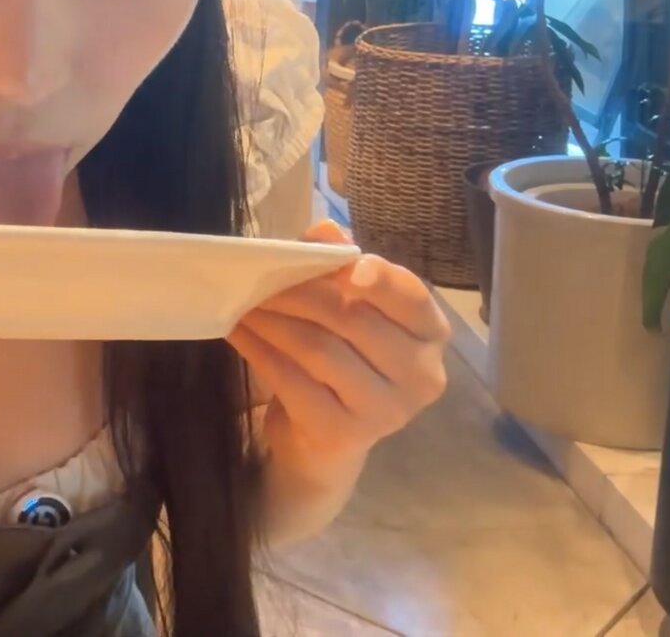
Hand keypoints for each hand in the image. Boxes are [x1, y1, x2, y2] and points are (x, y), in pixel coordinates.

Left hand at [228, 221, 449, 474]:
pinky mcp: (343, 434)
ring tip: (244, 304)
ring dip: (273, 321)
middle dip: (298, 293)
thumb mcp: (348, 309)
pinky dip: (260, 351)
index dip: (380, 278)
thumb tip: (325, 229)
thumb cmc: (344, 359)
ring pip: (319, 349)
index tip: (345, 263)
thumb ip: (339, 266)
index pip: (412, 297)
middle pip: (353, 318)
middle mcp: (421, 375)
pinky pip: (293, 381)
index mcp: (431, 335)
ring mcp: (386, 411)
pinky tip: (239, 333)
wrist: (325, 441)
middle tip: (259, 279)